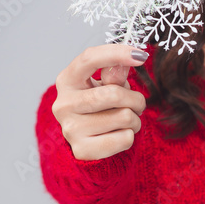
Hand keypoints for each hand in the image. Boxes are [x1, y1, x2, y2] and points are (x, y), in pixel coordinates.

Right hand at [51, 44, 147, 160]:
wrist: (88, 141)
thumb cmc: (99, 106)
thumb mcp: (104, 85)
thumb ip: (114, 74)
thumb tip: (126, 61)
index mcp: (66, 80)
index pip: (89, 58)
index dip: (116, 53)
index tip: (140, 55)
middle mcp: (63, 104)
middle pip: (114, 93)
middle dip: (135, 99)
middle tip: (137, 104)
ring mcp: (70, 129)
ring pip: (124, 117)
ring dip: (134, 119)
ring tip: (125, 120)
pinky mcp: (83, 150)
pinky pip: (125, 138)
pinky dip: (130, 136)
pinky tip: (118, 134)